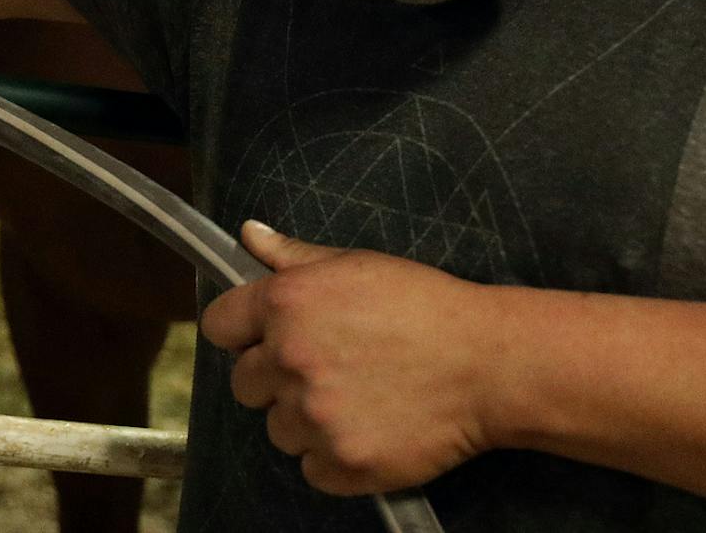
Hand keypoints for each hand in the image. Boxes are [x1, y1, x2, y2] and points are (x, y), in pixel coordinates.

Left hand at [198, 219, 497, 495]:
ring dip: (306, 420)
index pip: (218, 326)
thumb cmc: (425, 306)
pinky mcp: (341, 463)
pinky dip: (333, 457)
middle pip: (243, 384)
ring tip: (357, 397)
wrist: (487, 363)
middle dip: (276, 378)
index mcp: (286, 304)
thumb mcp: (356, 265)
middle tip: (327, 367)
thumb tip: (248, 235)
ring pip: (278, 429)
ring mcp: (314, 417)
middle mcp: (290, 360)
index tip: (264, 338)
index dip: (241, 332)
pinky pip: (311, 469)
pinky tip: (369, 427)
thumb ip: (292, 256)